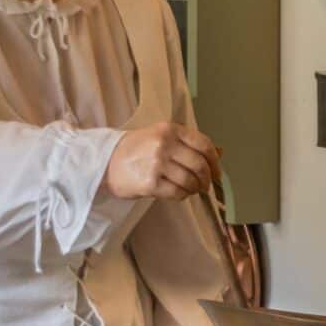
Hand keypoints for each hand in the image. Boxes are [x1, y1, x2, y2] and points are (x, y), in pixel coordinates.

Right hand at [104, 122, 221, 200]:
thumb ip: (188, 144)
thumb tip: (220, 153)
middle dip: (206, 178)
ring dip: (194, 189)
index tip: (217, 172)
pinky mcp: (150, 182)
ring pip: (190, 180)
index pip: (203, 144)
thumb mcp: (161, 137)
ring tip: (191, 190)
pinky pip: (177, 192)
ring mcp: (157, 163)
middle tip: (205, 185)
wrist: (105, 162)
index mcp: (170, 129)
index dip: (215, 161)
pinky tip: (179, 193)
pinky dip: (183, 195)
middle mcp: (164, 144)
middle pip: (199, 165)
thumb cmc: (134, 150)